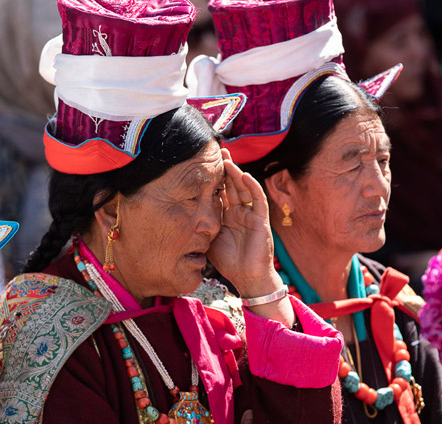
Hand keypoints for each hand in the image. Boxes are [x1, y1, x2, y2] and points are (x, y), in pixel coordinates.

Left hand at [206, 149, 280, 297]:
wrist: (247, 278)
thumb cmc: (229, 262)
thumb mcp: (209, 240)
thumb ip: (201, 227)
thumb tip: (180, 217)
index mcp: (227, 216)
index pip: (220, 192)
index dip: (214, 179)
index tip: (204, 165)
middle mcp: (239, 212)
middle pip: (232, 186)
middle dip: (226, 169)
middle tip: (217, 151)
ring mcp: (250, 215)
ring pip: (243, 189)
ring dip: (236, 173)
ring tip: (227, 159)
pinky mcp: (261, 220)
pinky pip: (257, 201)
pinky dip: (252, 187)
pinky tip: (244, 176)